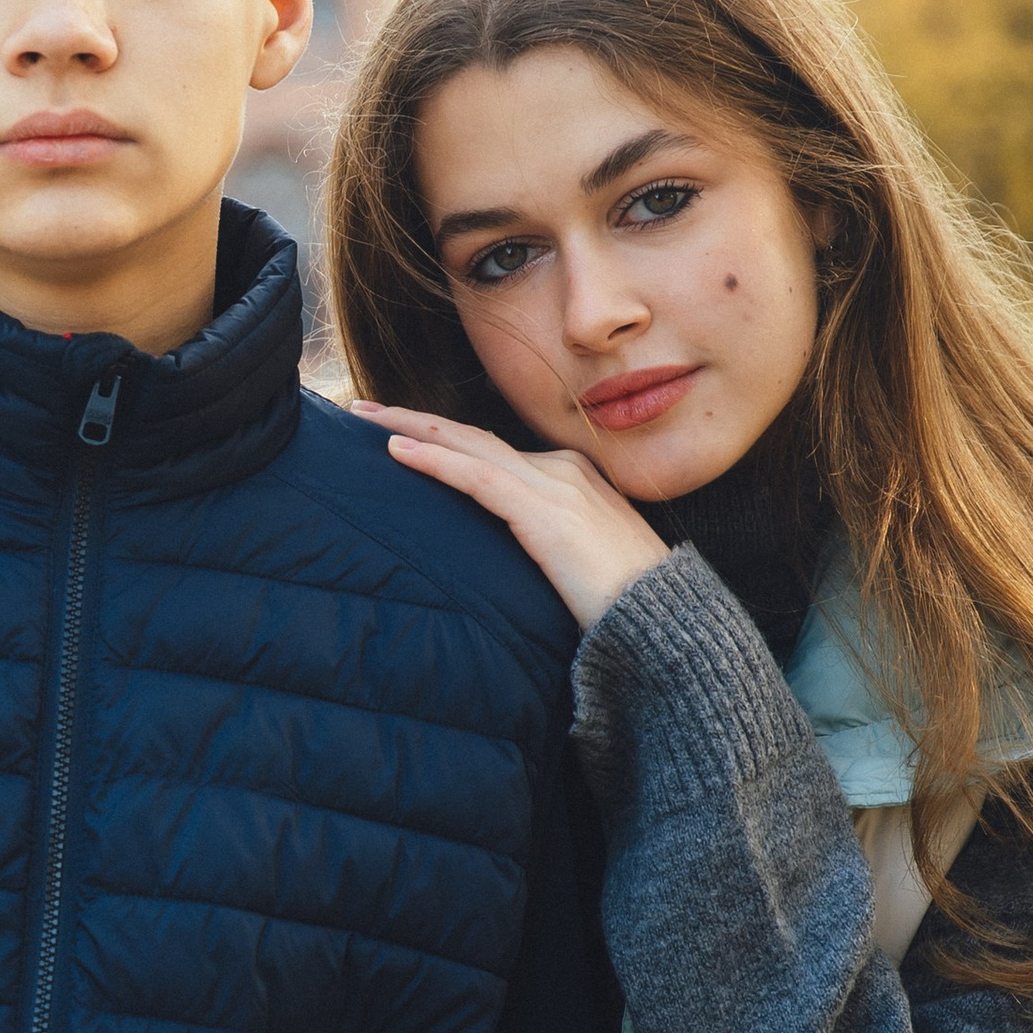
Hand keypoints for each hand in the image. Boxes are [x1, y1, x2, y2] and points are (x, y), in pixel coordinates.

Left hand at [356, 404, 671, 631]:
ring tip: (364, 419)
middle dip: (415, 419)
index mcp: (573, 479)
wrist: (669, 624)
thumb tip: (513, 558)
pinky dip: (435, 460)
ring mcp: (556, 488)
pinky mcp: (545, 515)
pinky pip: (477, 477)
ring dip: (410, 429)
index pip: (494, 451)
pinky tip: (397, 451)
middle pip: (474, 437)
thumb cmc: (628, 605)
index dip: (444, 438)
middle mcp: (564, 471)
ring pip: (468, 447)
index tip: (400, 431)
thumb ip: (545, 546)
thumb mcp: (580, 563)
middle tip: (363, 409)